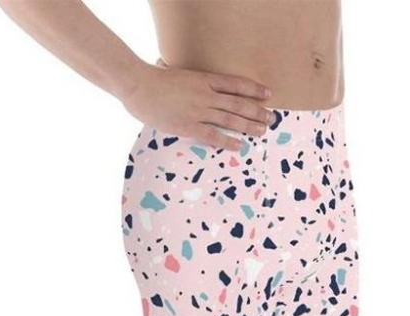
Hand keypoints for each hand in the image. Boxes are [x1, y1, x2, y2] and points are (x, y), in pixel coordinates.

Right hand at [120, 57, 273, 150]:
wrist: (138, 85)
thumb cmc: (154, 80)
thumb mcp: (178, 74)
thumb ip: (191, 82)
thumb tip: (197, 86)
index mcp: (203, 79)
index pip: (235, 84)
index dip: (253, 89)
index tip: (268, 94)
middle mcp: (205, 94)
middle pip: (238, 103)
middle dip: (257, 111)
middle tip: (271, 118)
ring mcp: (198, 110)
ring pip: (230, 119)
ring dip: (249, 126)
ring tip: (262, 131)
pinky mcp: (188, 126)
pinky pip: (213, 135)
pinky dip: (228, 141)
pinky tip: (239, 146)